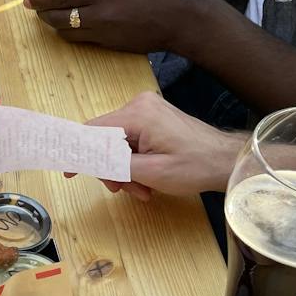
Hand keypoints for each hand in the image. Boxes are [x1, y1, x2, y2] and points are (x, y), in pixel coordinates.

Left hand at [24, 0, 209, 53]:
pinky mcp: (110, 45)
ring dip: (55, 25)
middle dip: (43, 14)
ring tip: (52, 16)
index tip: (28, 0)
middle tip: (37, 9)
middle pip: (58, 17)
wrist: (182, 17)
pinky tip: (71, 25)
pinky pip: (82, 40)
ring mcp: (104, 32)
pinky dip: (71, 32)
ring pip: (67, 32)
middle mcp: (100, 12)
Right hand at [84, 91, 243, 199]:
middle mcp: (139, 105)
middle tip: (124, 190)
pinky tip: (146, 179)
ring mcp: (148, 110)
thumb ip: (113, 163)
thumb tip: (84, 159)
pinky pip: (132, 141)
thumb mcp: (150, 172)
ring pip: (118, 143)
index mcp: (137, 114)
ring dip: (125, 169)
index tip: (68, 171)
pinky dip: (134, 162)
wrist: (227, 160)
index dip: (78, 152)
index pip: (93, 130)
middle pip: (106, 139)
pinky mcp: (155, 118)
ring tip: (143, 190)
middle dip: (111, 168)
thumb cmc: (194, 166)